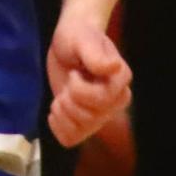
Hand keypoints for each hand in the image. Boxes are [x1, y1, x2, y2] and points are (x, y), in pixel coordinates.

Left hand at [46, 14, 131, 147]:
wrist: (68, 40)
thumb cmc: (77, 35)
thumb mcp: (82, 39)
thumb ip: (95, 55)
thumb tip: (114, 67)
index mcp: (120, 79)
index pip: (102, 101)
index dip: (79, 88)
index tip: (74, 72)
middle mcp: (116, 100)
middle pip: (89, 118)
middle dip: (69, 99)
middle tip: (68, 79)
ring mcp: (101, 113)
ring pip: (80, 130)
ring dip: (62, 111)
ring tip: (62, 92)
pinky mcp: (85, 121)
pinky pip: (71, 139)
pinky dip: (58, 127)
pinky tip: (56, 108)